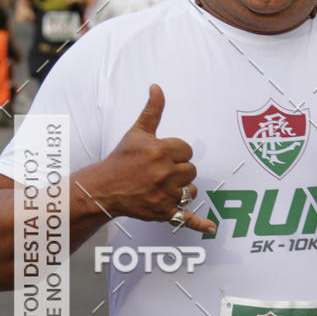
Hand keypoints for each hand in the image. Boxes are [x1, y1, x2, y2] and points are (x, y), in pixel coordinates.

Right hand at [100, 84, 214, 232]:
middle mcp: (165, 173)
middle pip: (191, 171)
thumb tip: (157, 87)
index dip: (176, 153)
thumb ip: (152, 110)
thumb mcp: (137, 132)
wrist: (104, 187)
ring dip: (182, 189)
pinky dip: (200, 223)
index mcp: (161, 150)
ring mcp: (165, 194)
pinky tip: (211, 228)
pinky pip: (186, 218)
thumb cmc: (122, 158)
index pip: (187, 151)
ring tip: (162, 186)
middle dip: (179, 170)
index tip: (161, 156)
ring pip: (191, 191)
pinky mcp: (164, 212)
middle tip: (159, 171)